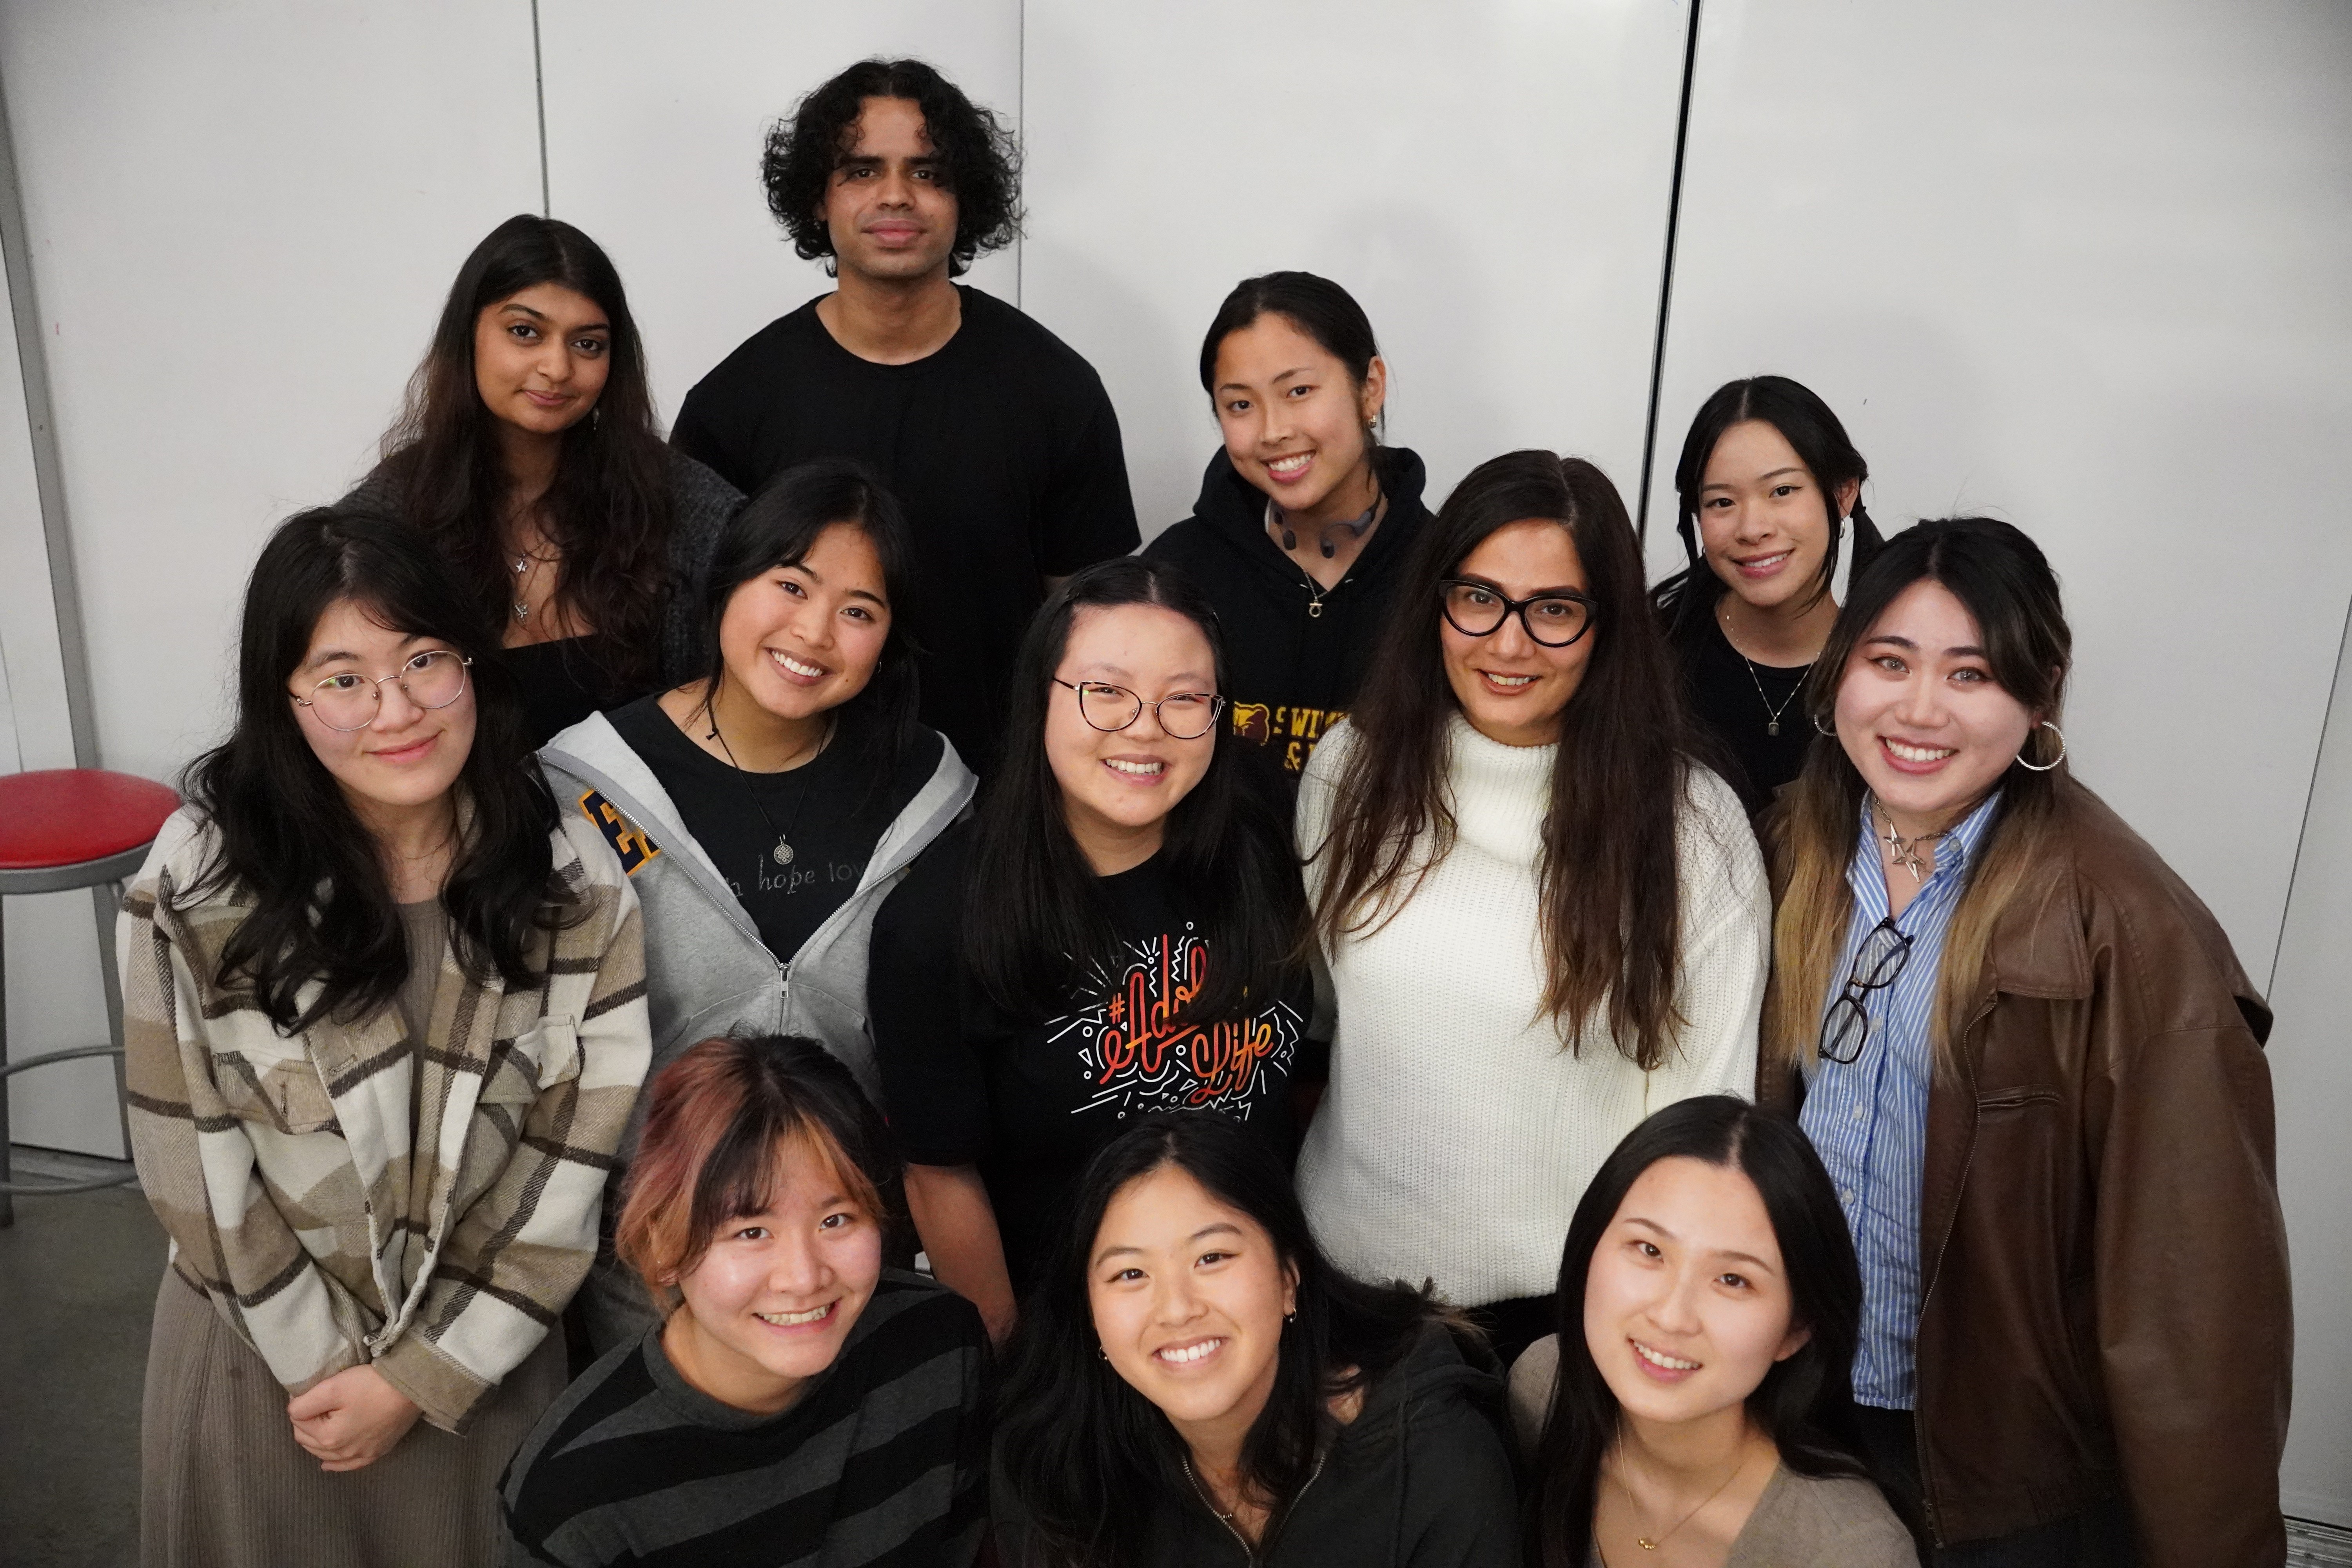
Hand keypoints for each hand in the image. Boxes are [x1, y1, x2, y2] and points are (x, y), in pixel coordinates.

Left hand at [286, 1364, 422, 1471]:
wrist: (412, 1387)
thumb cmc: (372, 1385)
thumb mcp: (334, 1386)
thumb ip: (305, 1402)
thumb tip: (293, 1410)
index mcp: (328, 1437)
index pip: (298, 1421)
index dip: (301, 1403)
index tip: (312, 1391)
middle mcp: (341, 1453)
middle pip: (307, 1439)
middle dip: (307, 1422)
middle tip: (320, 1403)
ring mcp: (360, 1455)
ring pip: (324, 1454)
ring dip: (317, 1440)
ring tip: (323, 1422)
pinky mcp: (376, 1453)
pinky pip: (348, 1465)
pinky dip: (335, 1464)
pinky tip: (328, 1463)